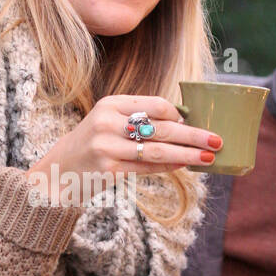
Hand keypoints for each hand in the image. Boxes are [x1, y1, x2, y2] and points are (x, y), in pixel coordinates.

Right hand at [26, 94, 222, 199]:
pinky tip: (183, 166)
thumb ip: (138, 119)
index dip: (179, 114)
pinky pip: (146, 168)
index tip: (195, 122)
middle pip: (161, 128)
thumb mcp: (108, 122)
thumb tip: (183, 123)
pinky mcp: (108, 169)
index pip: (155, 104)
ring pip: (157, 150)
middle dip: (193, 135)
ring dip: (187, 154)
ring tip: (209, 157)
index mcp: (110, 104)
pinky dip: (168, 166)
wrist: (59, 171)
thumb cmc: (92, 144)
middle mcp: (107, 122)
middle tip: (216, 140)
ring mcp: (106, 147)